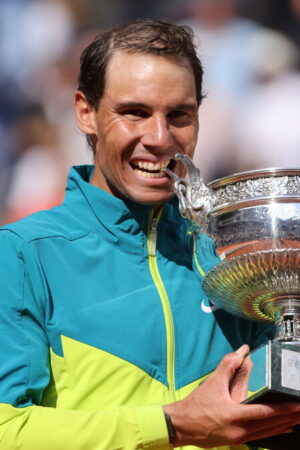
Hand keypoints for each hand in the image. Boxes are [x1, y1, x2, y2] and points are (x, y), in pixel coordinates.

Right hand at [164, 345, 299, 447]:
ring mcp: (239, 438)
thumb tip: (242, 351)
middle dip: (290, 417)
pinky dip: (273, 431)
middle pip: (271, 425)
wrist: (182, 425)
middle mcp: (240, 430)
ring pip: (268, 432)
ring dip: (284, 425)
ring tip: (298, 418)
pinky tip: (282, 428)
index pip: (265, 413)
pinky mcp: (237, 441)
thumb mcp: (213, 382)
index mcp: (235, 415)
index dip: (284, 409)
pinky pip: (261, 437)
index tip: (298, 405)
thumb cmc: (196, 405)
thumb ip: (229, 365)